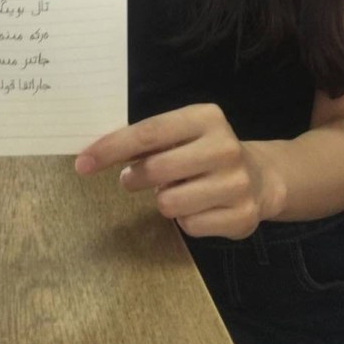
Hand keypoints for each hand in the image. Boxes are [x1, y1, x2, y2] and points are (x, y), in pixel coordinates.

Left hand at [74, 103, 284, 239]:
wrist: (261, 177)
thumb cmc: (205, 150)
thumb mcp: (182, 133)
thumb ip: (148, 139)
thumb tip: (98, 151)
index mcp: (206, 117)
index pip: (149, 133)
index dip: (112, 148)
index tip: (82, 162)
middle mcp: (224, 147)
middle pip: (156, 169)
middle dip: (135, 178)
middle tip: (131, 179)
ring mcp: (236, 183)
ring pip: (169, 203)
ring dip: (163, 200)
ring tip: (177, 190)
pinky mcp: (241, 217)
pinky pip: (188, 225)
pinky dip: (185, 219)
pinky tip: (199, 206)